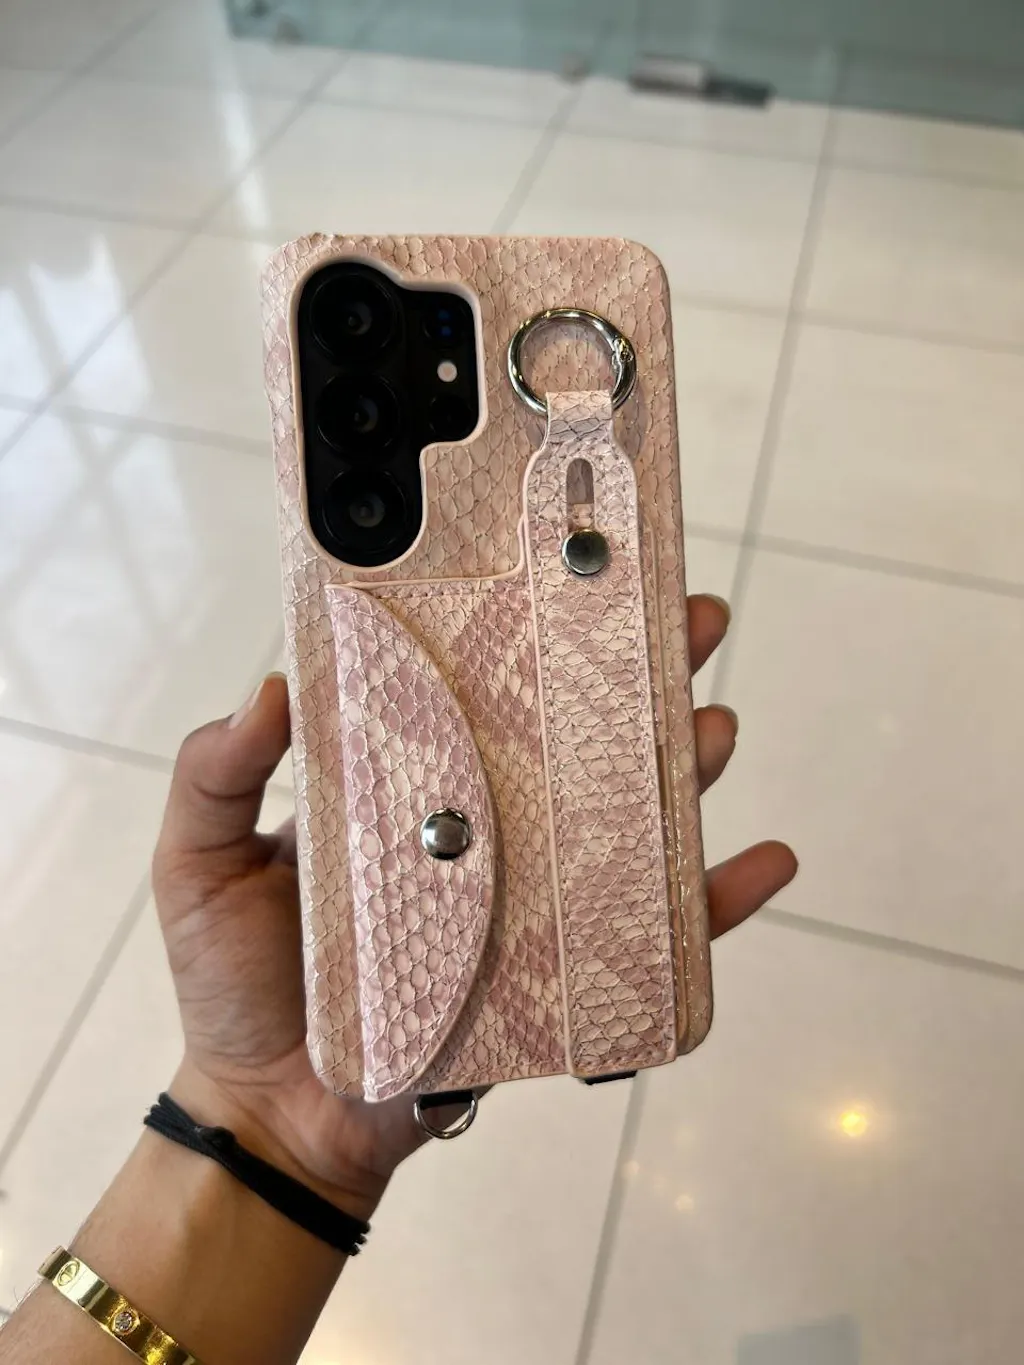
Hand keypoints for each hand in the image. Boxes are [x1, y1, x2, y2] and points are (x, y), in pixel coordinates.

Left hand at [152, 594, 795, 1219]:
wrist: (280, 1111)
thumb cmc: (240, 982)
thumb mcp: (199, 861)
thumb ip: (217, 773)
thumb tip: (272, 684)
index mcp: (414, 780)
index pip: (484, 685)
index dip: (533, 626)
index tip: (575, 565)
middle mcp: (487, 824)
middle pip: (577, 734)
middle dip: (642, 668)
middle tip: (687, 615)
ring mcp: (531, 894)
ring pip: (629, 815)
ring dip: (687, 762)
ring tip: (715, 721)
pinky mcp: (561, 974)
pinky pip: (654, 935)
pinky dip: (717, 901)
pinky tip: (763, 860)